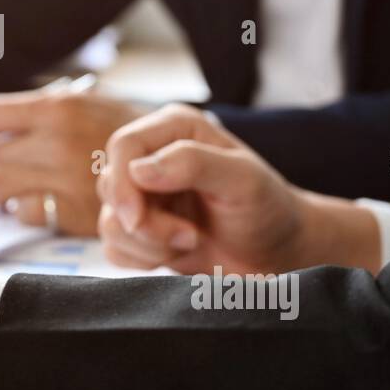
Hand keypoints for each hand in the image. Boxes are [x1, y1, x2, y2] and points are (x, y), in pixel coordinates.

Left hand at [0, 87, 145, 235]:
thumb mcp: (84, 102)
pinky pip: (25, 213)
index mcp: (58, 107)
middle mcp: (59, 141)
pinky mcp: (74, 212)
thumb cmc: (121, 129)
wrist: (175, 163)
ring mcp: (66, 179)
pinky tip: (28, 203)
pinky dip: (20, 209)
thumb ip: (38, 109)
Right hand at [97, 105, 381, 273]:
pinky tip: (177, 253)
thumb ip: (193, 164)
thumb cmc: (268, 208)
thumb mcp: (242, 179)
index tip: (138, 219)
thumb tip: (138, 169)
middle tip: (188, 236)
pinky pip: (113, 247)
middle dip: (144, 222)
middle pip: (111, 185)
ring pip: (110, 220)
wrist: (279, 253)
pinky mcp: (140, 230)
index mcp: (174, 130)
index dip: (123, 183)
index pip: (122, 145)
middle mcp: (153, 157)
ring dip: (148, 243)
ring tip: (190, 242)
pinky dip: (141, 259)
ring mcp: (144, 195)